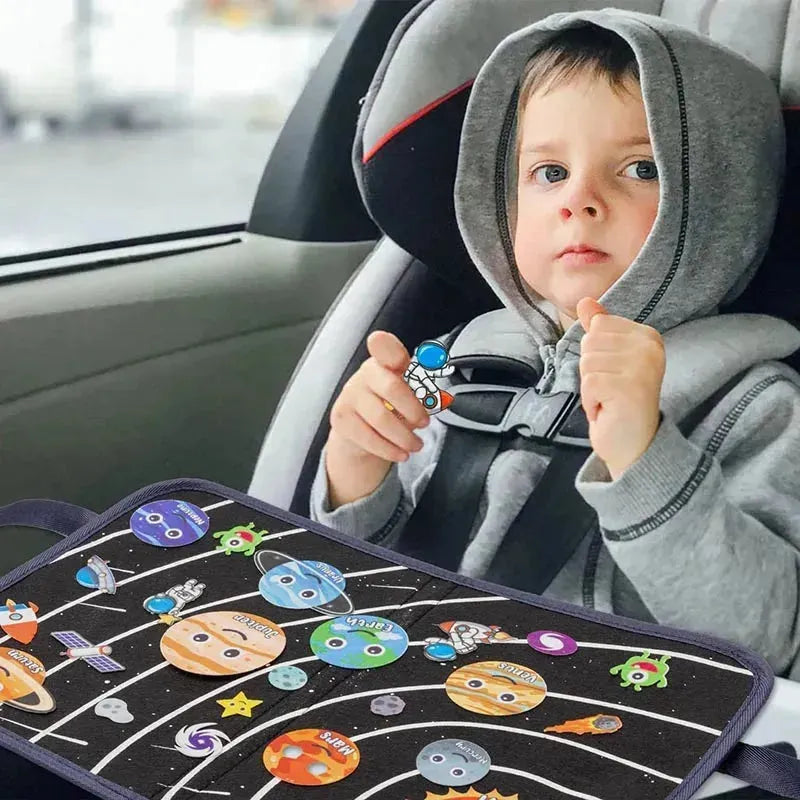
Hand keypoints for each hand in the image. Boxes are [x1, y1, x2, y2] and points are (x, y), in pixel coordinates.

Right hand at [328, 330, 429, 463]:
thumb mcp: (409, 395)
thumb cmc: (390, 406)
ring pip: (381, 419)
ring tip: (416, 445)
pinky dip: (390, 450)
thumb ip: (423, 392)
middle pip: (392, 388)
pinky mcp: (341, 419)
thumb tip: (438, 398)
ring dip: (404, 437)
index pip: (385, 348)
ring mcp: (349, 395)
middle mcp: (365, 374)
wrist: (359, 431)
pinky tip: (400, 453)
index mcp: (385, 361)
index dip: (386, 346)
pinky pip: (369, 438)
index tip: (386, 347)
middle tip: (425, 423)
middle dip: (413, 409)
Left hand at [576, 297, 665, 479]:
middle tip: (610, 391)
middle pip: (590, 343)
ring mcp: (643, 368)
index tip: (613, 374)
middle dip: (590, 372)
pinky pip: (588, 383)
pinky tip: (607, 410)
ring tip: (610, 401)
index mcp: (648, 336)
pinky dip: (590, 402)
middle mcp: (651, 348)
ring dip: (590, 388)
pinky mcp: (629, 387)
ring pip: (587, 363)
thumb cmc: (618, 401)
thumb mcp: (608, 360)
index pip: (598, 326)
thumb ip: (599, 330)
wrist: (634, 445)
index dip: (595, 355)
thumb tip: (585, 301)